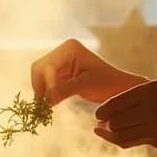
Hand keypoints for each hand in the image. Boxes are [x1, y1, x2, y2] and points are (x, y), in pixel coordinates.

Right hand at [31, 39, 145, 104]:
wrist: (117, 87)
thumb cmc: (106, 83)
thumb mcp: (85, 85)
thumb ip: (63, 90)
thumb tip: (45, 101)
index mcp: (69, 48)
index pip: (49, 66)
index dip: (47, 84)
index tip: (47, 103)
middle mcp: (62, 51)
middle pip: (39, 68)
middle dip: (40, 87)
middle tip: (41, 106)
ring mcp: (60, 61)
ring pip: (40, 76)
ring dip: (41, 91)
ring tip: (44, 108)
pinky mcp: (61, 72)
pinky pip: (47, 82)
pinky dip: (46, 93)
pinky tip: (49, 104)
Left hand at [92, 80, 156, 149]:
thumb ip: (135, 96)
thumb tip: (107, 111)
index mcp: (148, 91)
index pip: (114, 105)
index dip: (102, 112)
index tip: (98, 116)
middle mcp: (150, 109)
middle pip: (115, 123)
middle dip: (105, 125)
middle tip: (99, 126)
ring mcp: (156, 127)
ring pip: (122, 136)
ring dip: (110, 136)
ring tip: (105, 133)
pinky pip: (136, 142)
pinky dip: (127, 140)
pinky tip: (124, 136)